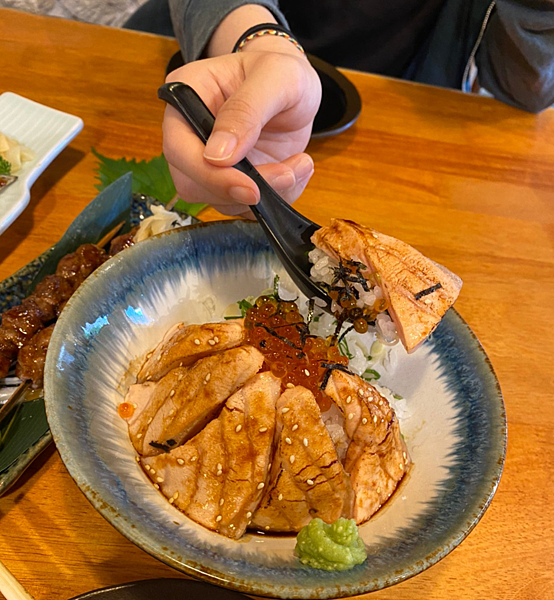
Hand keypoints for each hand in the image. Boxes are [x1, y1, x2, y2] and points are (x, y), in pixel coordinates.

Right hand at [163, 48, 321, 216]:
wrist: (295, 90)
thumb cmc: (280, 72)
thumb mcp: (275, 77)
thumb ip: (246, 110)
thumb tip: (217, 155)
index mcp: (187, 95)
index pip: (178, 148)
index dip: (207, 174)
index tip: (249, 185)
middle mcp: (190, 134)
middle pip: (193, 183)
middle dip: (241, 190)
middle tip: (287, 174)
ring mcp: (210, 163)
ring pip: (221, 201)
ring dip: (265, 194)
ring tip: (299, 165)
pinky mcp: (232, 182)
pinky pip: (246, 206)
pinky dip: (276, 198)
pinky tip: (297, 171)